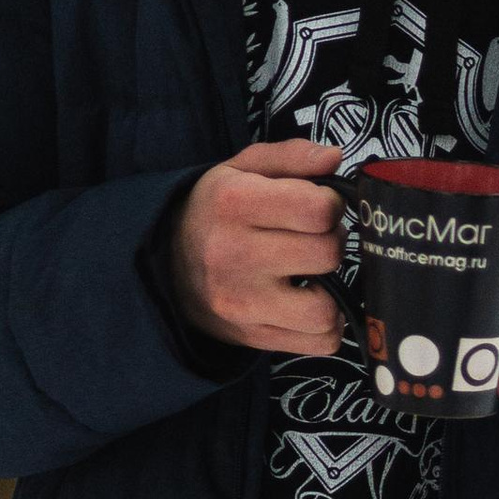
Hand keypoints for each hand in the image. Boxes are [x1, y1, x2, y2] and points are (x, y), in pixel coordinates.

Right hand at [171, 141, 348, 355]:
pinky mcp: (251, 336)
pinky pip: (318, 343)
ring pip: (324, 310)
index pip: (317, 209)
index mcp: (234, 203)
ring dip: (332, 293)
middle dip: (332, 243)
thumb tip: (335, 158)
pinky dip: (325, 327)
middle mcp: (234, 254)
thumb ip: (291, 156)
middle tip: (315, 240)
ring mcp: (241, 302)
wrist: (164, 265)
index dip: (330, 206)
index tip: (318, 208)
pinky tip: (308, 304)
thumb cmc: (216, 212)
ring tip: (315, 277)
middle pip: (326, 254)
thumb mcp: (242, 169)